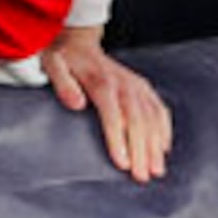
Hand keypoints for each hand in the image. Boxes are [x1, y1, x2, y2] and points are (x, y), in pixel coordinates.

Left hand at [44, 26, 170, 181]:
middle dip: (141, 150)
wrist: (79, 41)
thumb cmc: (63, 58)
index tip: (122, 164)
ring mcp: (136, 85)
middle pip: (137, 121)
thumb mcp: (53, 65)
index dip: (118, 140)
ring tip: (157, 171)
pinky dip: (164, 129)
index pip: (114, 115)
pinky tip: (164, 149)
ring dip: (156, 145)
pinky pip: (159, 110)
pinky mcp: (143, 88)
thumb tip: (76, 104)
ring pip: (152, 118)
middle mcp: (124, 84)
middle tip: (142, 177)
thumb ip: (63, 84)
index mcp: (102, 81)